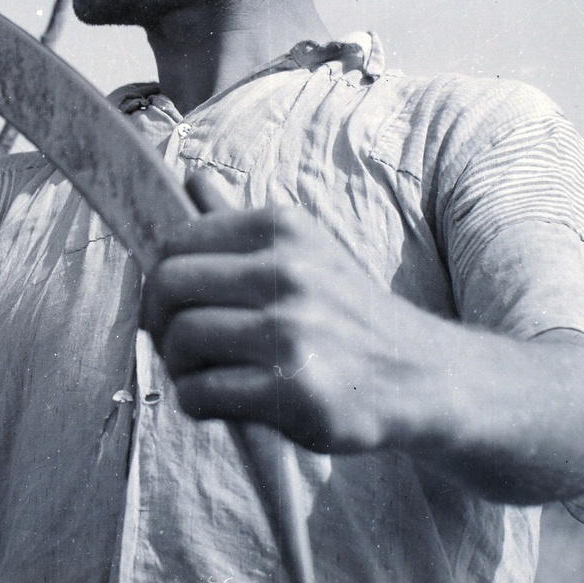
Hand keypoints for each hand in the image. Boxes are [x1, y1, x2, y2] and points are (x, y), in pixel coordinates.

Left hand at [141, 172, 442, 453]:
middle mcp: (287, 272)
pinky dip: (196, 402)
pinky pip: (202, 392)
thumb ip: (241, 224)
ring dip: (177, 366)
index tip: (173, 306)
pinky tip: (218, 403)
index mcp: (283, 230)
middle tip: (176, 344)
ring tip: (200, 375)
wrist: (425, 376)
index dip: (160, 279)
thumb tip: (191, 179)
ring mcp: (292, 331)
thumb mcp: (307, 253)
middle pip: (168, 286)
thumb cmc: (351, 315)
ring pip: (181, 340)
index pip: (176, 242)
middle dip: (158, 320)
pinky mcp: (293, 389)